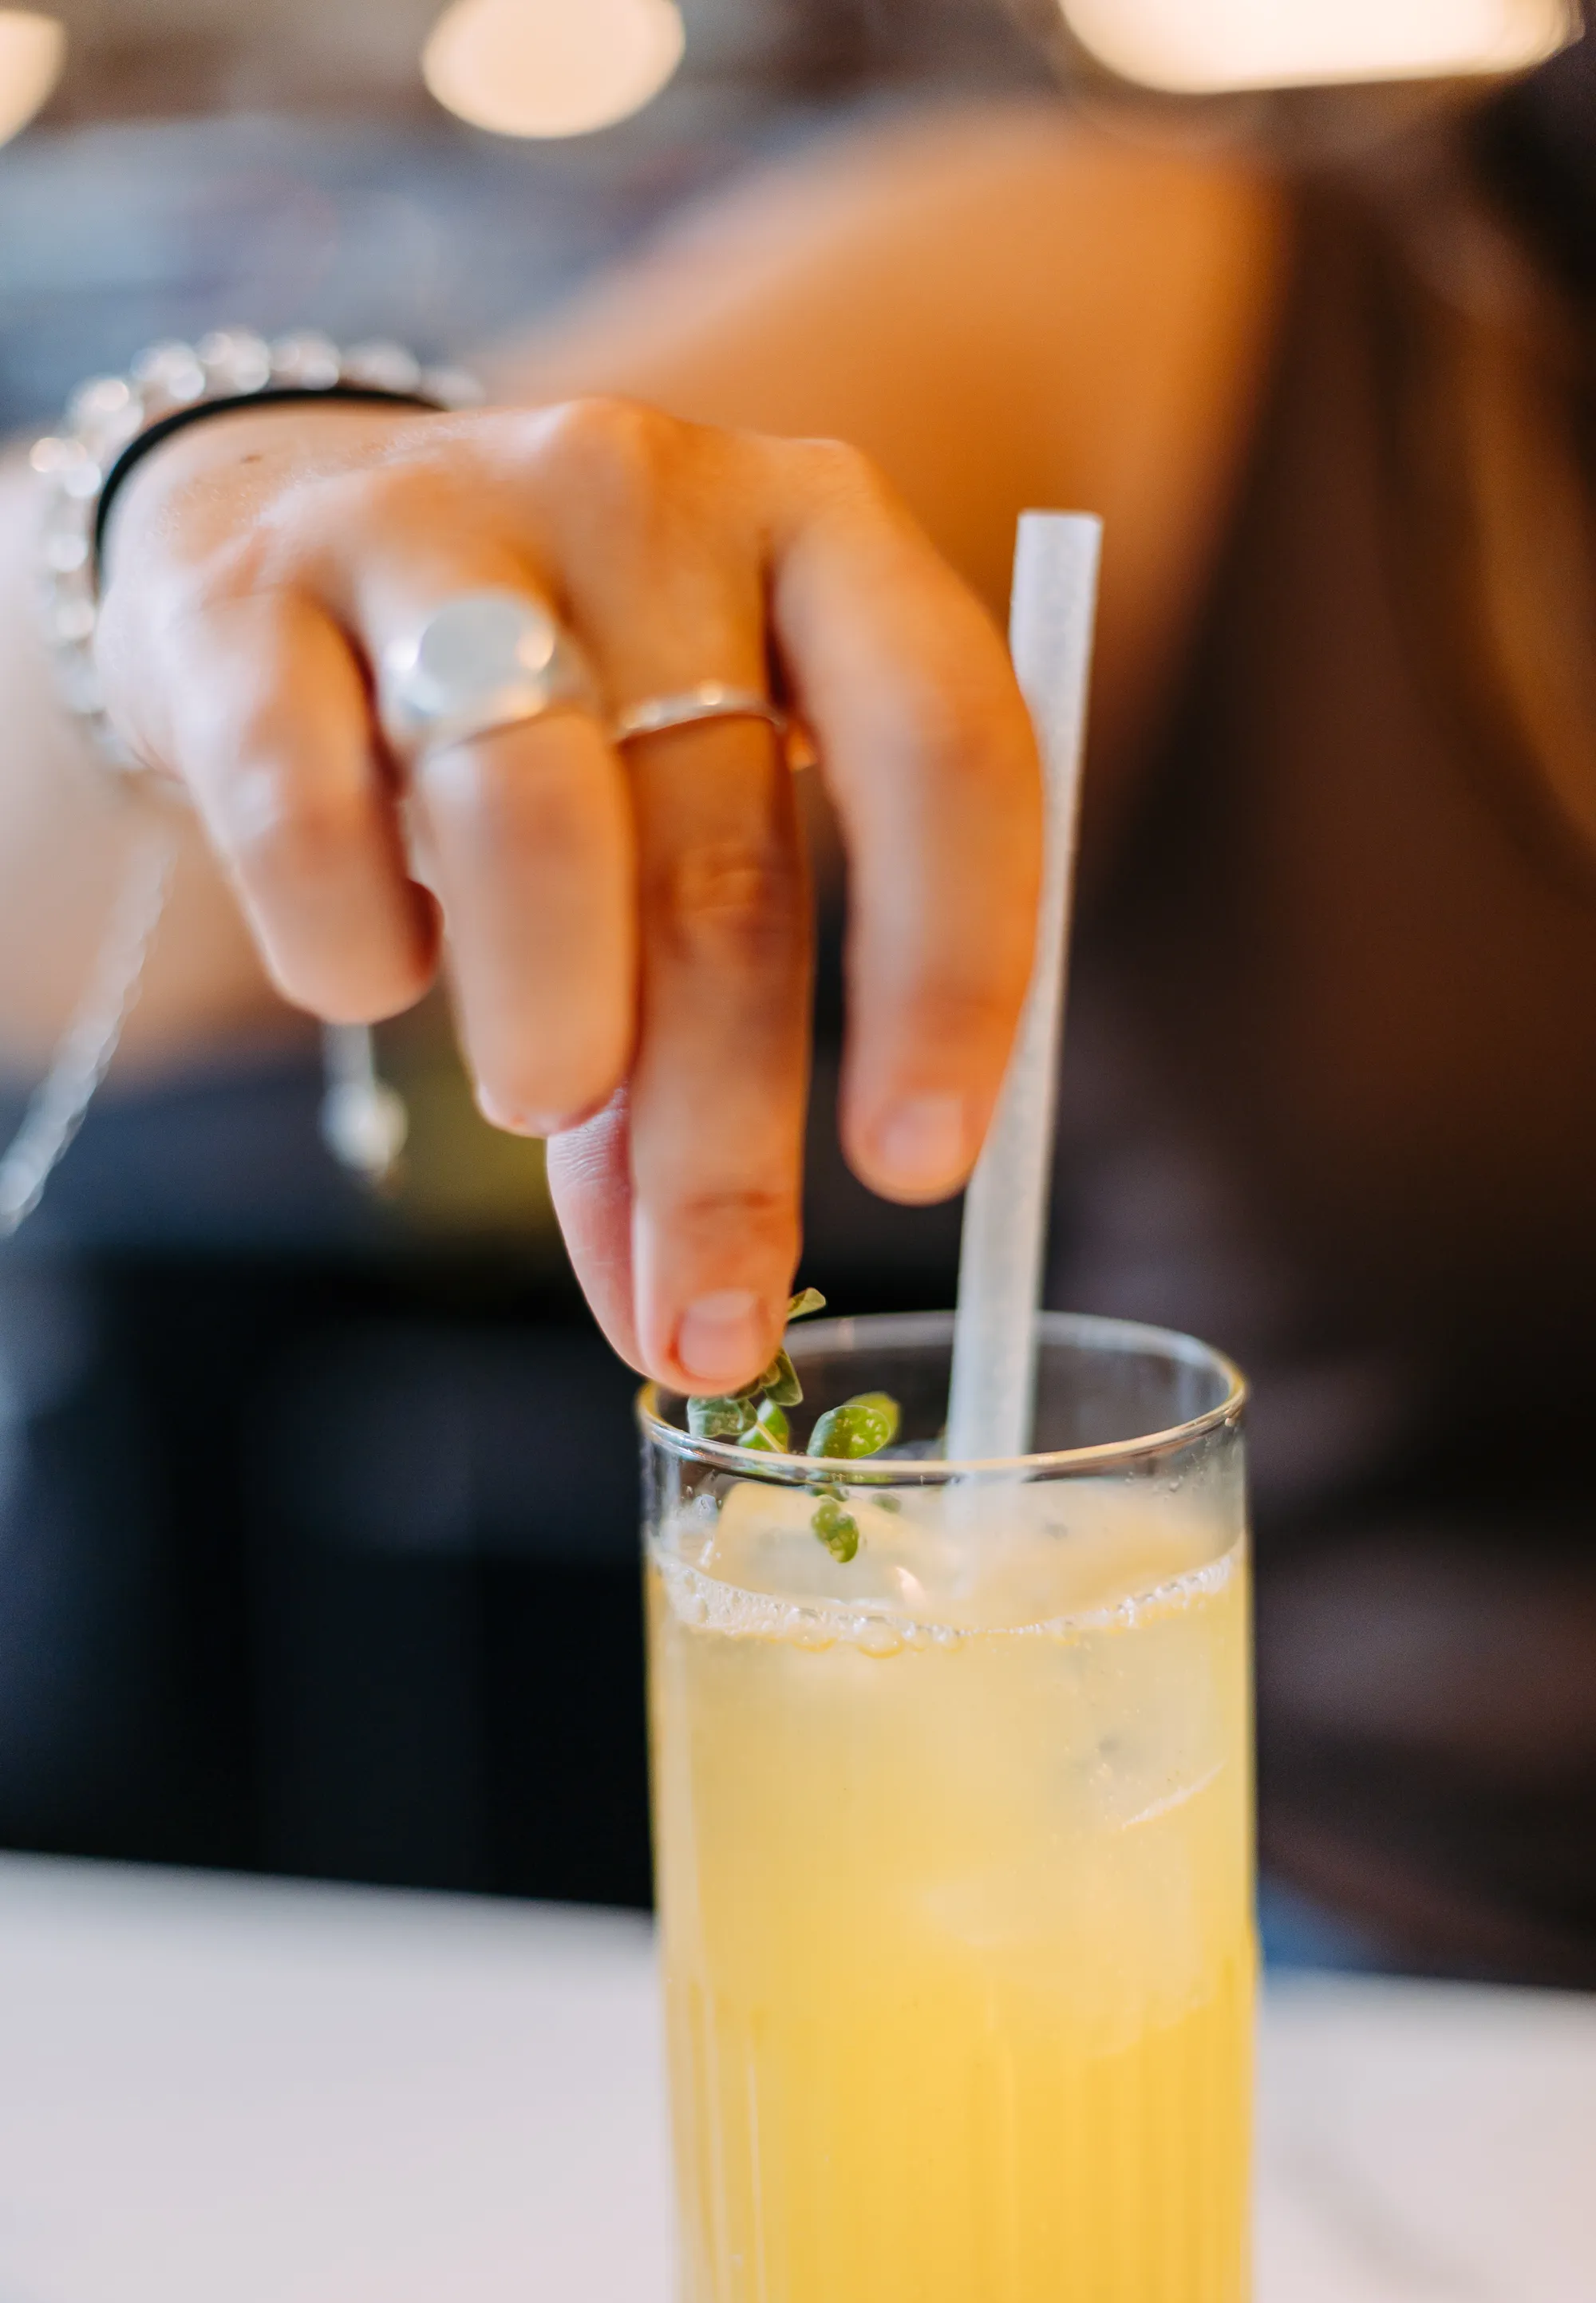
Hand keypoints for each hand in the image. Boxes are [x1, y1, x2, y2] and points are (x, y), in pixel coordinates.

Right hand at [96, 397, 1040, 1390]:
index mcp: (824, 533)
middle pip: (723, 849)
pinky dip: (350, 945)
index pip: (948, 745)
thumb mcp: (675, 833)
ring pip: (531, 808)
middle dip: (720, 1125)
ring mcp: (443, 521)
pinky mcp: (249, 594)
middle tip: (707, 1310)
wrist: (279, 544)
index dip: (953, 971)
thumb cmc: (552, 723)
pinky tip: (376, 979)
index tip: (920, 1172)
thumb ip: (699, 1045)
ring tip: (545, 1102)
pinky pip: (305, 805)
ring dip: (557, 1019)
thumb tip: (687, 1314)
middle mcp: (650, 493)